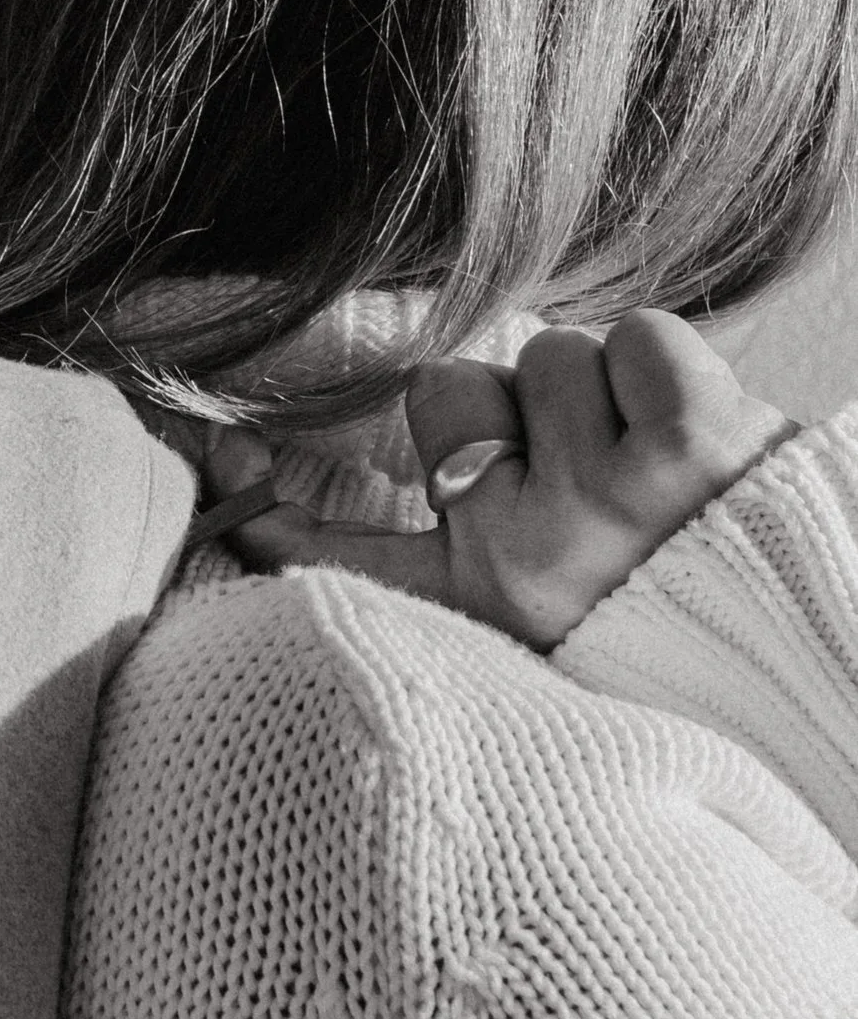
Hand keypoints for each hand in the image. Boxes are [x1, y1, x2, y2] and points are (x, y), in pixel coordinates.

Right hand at [198, 309, 799, 650]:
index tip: (220, 471)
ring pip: (550, 356)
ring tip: (664, 475)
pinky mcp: (687, 435)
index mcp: (483, 608)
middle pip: (452, 393)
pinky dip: (669, 369)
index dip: (262, 502)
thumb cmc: (695, 642)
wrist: (828, 681)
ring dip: (604, 395)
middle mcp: (526, 552)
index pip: (338, 547)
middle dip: (511, 413)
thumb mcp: (560, 638)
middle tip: (585, 480)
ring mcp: (607, 491)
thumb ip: (465, 569)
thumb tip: (337, 508)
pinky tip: (702, 441)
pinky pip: (636, 337)